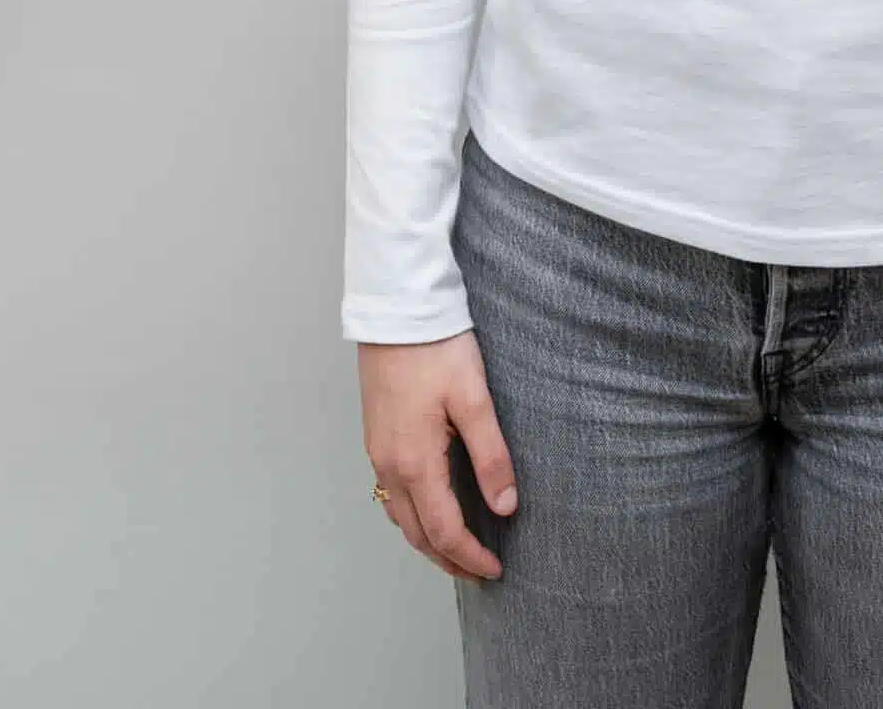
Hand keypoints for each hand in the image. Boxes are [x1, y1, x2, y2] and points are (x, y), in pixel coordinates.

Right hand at [358, 331, 518, 585]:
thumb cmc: (437, 348)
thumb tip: (505, 508)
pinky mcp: (377, 435)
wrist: (396, 309)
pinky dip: (412, 514)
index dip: (470, 557)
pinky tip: (430, 507)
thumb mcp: (474, 399)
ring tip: (457, 549)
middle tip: (479, 573)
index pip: (444, 530)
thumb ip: (491, 456)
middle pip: (416, 533)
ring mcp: (377, 451)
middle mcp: (389, 464)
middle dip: (447, 559)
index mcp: (415, 462)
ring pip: (400, 516)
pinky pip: (390, 493)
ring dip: (427, 540)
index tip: (495, 571)